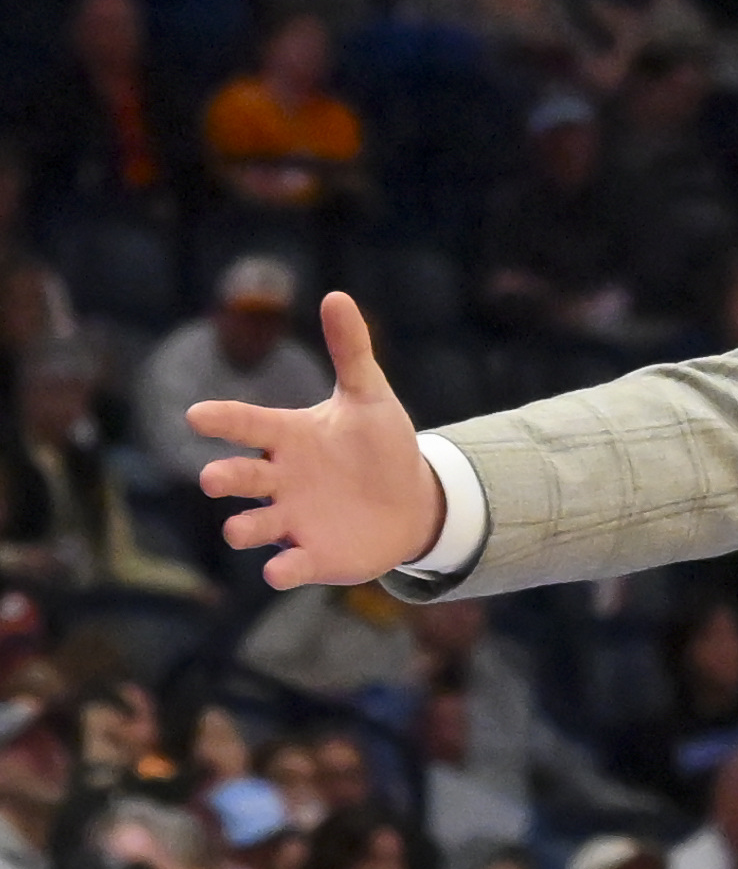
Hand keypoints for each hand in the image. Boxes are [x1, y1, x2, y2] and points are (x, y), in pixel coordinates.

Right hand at [189, 292, 444, 588]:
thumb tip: (337, 296)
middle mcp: (279, 479)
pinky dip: (283, 570)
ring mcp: (291, 519)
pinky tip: (280, 572)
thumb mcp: (369, 395)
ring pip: (253, 526)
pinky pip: (289, 566)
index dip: (223, 421)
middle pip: (241, 477)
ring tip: (240, 529)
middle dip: (225, 478)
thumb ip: (351, 350)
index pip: (248, 424)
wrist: (410, 500)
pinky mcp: (311, 555)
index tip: (196, 416)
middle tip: (214, 479)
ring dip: (243, 528)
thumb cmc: (379, 444)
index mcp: (287, 437)